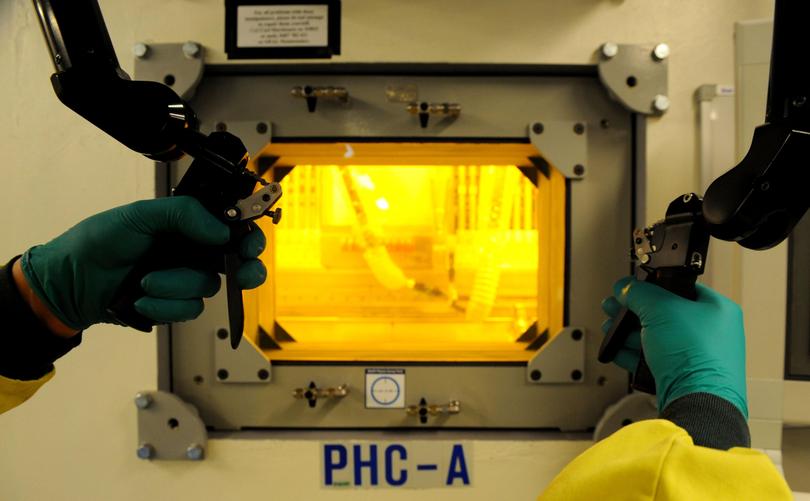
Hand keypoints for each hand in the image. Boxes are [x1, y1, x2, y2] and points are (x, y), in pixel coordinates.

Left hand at [18, 197, 265, 332]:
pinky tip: (141, 298)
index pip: (231, 227)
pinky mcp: (174, 306)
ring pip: (207, 287)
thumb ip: (183, 214)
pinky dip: (164, 305)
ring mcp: (184, 280)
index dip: (248, 236)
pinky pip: (188, 309)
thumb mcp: (140, 215)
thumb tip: (221, 230)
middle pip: (237, 262)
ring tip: (146, 281)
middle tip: (243, 274)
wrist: (70, 282)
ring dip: (177, 286)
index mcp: (188, 225)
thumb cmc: (98, 242)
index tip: (249, 244)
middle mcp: (192, 252)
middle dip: (246, 269)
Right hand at [601, 277, 747, 417]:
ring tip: (610, 328)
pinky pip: (655, 360)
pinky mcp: (683, 377)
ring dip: (629, 333)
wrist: (698, 403)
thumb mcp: (661, 310)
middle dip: (633, 312)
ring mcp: (698, 357)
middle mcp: (712, 333)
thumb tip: (626, 287)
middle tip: (614, 307)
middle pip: (664, 314)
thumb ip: (639, 293)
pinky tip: (617, 350)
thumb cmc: (695, 357)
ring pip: (657, 338)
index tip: (632, 288)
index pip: (680, 288)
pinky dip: (634, 355)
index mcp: (718, 310)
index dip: (653, 286)